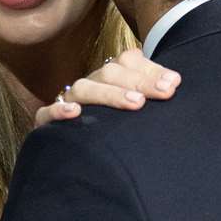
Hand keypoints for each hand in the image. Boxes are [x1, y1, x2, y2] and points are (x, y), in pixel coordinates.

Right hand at [35, 48, 180, 126]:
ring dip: (109, 94)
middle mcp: (90, 87)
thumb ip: (154, 91)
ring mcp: (68, 103)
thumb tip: (174, 82)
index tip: (174, 83)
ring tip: (135, 104)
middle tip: (164, 93)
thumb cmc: (120, 130)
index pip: (128, 61)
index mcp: (111, 78)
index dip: (150, 70)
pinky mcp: (48, 124)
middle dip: (139, 81)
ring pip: (83, 89)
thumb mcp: (139, 107)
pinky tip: (76, 113)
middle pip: (108, 73)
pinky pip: (46, 114)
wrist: (84, 159)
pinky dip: (59, 111)